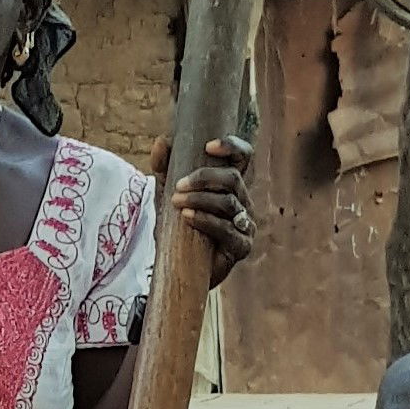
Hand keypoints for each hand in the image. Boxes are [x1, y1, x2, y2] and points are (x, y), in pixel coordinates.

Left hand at [163, 133, 252, 287]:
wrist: (179, 268)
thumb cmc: (177, 227)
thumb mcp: (166, 194)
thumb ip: (164, 167)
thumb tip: (163, 140)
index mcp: (231, 185)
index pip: (242, 157)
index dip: (232, 146)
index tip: (208, 146)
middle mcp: (243, 201)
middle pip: (233, 179)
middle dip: (204, 178)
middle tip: (178, 185)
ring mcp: (246, 224)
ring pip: (230, 203)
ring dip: (200, 200)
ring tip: (176, 203)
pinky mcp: (242, 246)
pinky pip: (228, 229)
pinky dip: (205, 221)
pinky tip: (187, 218)